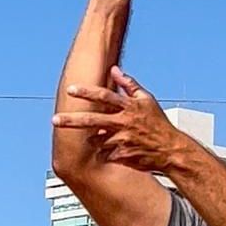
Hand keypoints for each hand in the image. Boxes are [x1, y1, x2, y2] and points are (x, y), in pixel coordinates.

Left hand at [52, 66, 180, 171]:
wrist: (171, 150)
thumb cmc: (158, 123)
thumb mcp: (147, 100)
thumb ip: (129, 84)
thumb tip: (114, 69)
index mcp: (129, 107)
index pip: (104, 96)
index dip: (86, 92)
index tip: (70, 89)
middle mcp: (123, 123)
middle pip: (92, 121)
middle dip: (71, 121)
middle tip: (54, 120)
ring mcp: (122, 141)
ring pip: (96, 140)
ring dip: (91, 139)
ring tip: (93, 139)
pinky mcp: (122, 156)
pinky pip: (106, 154)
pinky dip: (104, 152)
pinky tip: (109, 151)